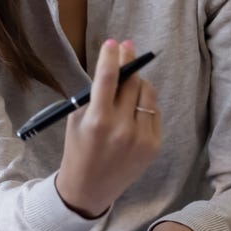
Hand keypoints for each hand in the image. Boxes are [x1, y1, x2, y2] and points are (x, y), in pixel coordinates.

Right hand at [55, 39, 161, 217]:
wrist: (90, 188)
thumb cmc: (78, 149)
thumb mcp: (77, 120)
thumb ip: (94, 95)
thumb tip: (114, 67)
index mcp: (97, 120)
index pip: (108, 78)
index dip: (111, 56)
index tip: (113, 42)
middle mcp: (122, 128)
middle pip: (131, 81)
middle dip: (128, 61)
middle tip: (126, 47)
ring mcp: (141, 137)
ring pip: (147, 93)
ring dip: (138, 81)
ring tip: (129, 79)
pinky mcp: (154, 144)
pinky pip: (154, 110)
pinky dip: (145, 103)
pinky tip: (134, 105)